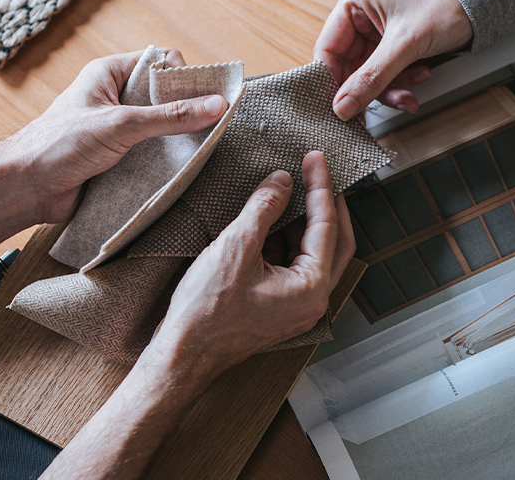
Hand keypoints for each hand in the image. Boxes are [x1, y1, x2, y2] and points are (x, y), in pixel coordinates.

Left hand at [2, 50, 227, 222]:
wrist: (26, 189)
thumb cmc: (58, 145)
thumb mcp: (121, 125)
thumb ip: (170, 117)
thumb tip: (216, 105)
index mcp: (109, 75)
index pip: (159, 62)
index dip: (182, 77)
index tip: (198, 100)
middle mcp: (114, 98)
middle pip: (164, 95)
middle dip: (183, 110)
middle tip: (202, 127)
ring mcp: (116, 128)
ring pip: (160, 127)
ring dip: (175, 139)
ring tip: (192, 150)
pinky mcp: (118, 157)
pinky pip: (151, 153)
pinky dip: (164, 160)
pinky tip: (175, 169)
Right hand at [151, 151, 355, 372]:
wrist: (182, 355)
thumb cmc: (207, 311)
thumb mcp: (237, 246)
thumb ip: (265, 207)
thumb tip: (282, 181)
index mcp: (312, 287)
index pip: (327, 226)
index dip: (321, 186)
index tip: (315, 158)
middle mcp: (313, 300)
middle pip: (333, 241)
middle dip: (324, 204)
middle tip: (314, 171)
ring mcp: (297, 306)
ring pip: (312, 253)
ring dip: (302, 221)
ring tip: (286, 190)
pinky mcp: (279, 307)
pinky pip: (292, 266)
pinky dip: (284, 240)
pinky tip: (268, 220)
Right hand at [315, 0, 471, 120]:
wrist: (480, 3)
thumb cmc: (444, 6)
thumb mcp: (405, 44)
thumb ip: (372, 78)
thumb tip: (342, 107)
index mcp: (353, 4)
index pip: (327, 50)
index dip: (332, 81)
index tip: (340, 108)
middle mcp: (360, 17)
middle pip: (349, 67)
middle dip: (370, 89)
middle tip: (379, 110)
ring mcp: (376, 33)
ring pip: (369, 75)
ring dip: (390, 89)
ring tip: (410, 95)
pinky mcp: (392, 45)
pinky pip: (386, 73)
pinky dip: (401, 82)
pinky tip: (421, 76)